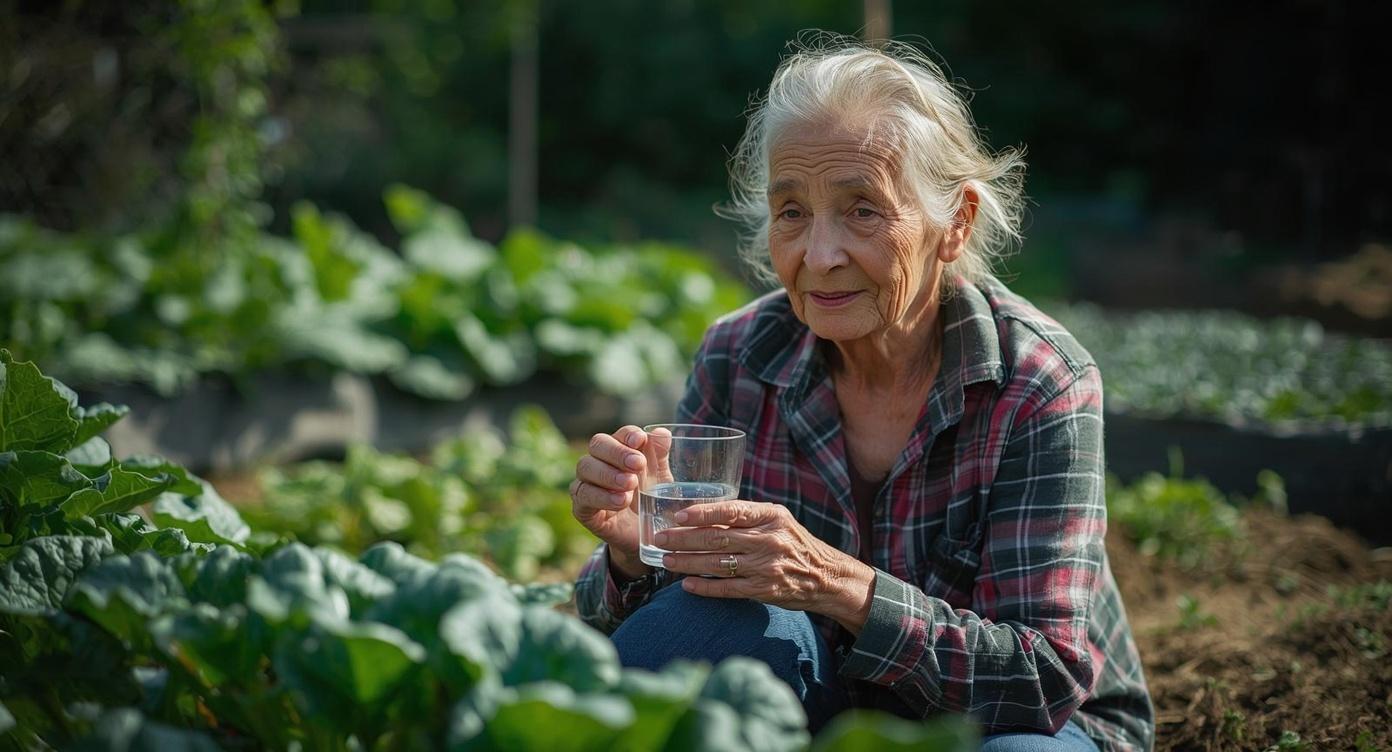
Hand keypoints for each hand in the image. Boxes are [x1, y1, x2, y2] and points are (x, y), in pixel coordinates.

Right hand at [570, 425, 664, 579]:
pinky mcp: (581, 507)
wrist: (643, 536)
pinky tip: (620, 501)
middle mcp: (598, 462)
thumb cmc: (650, 501)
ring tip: (630, 485)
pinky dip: (601, 497)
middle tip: (637, 464)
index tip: (640, 441)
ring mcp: (586, 483)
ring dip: (609, 474)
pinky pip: (583, 496)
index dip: (628, 435)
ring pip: (585, 467)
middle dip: (617, 452)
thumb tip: (662, 433)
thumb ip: (660, 457)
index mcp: (620, 450)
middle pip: (598, 444)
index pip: (620, 434)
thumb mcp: (661, 480)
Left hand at [655, 500, 875, 632]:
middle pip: (718, 537)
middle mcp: (769, 539)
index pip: (732, 510)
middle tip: (660, 538)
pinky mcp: (764, 590)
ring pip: (718, 563)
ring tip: (665, 560)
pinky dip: (705, 587)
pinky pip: (728, 589)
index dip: (702, 513)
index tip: (678, 516)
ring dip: (688, 563)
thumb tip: (704, 513)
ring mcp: (766, 566)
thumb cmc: (794, 543)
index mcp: (771, 516)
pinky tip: (686, 585)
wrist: (826, 576)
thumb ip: (747, 517)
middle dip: (684, 539)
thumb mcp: (778, 521)